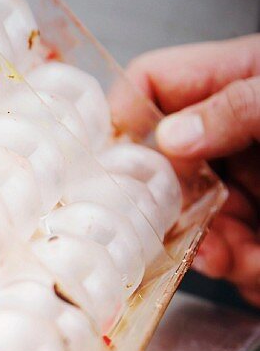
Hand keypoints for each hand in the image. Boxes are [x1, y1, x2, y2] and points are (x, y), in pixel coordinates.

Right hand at [125, 35, 259, 305]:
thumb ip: (237, 106)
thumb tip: (170, 136)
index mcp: (235, 84)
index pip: (150, 87)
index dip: (122, 115)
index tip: (106, 154)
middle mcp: (233, 139)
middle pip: (161, 167)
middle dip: (160, 202)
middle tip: (156, 218)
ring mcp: (246, 189)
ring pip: (190, 221)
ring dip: (201, 244)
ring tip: (225, 251)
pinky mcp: (258, 238)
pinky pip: (227, 256)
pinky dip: (233, 266)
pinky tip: (246, 261)